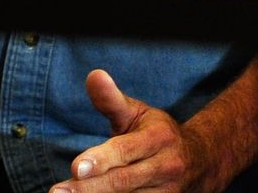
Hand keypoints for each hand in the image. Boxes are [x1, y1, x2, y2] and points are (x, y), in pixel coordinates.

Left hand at [51, 69, 217, 192]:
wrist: (199, 161)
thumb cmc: (156, 133)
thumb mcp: (137, 113)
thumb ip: (111, 100)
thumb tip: (93, 75)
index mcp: (159, 138)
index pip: (125, 150)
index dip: (101, 159)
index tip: (75, 168)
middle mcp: (165, 166)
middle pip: (123, 180)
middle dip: (88, 188)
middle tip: (58, 191)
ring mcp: (167, 192)